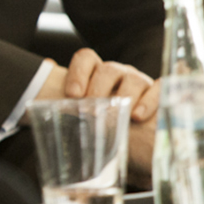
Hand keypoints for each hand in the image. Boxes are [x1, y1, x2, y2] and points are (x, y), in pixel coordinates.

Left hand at [38, 48, 157, 172]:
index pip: (86, 59)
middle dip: (98, 88)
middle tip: (92, 109)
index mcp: (97, 74)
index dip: (78, 72)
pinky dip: (151, 99)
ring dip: (125, 94)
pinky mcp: (162, 94)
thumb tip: (41, 95)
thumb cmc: (104, 128)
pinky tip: (140, 115)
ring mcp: (140, 82)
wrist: (136, 144)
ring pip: (132, 78)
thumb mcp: (84, 119)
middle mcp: (119, 74)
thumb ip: (66, 109)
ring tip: (121, 113)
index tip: (73, 94)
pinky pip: (161, 88)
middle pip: (108, 69)